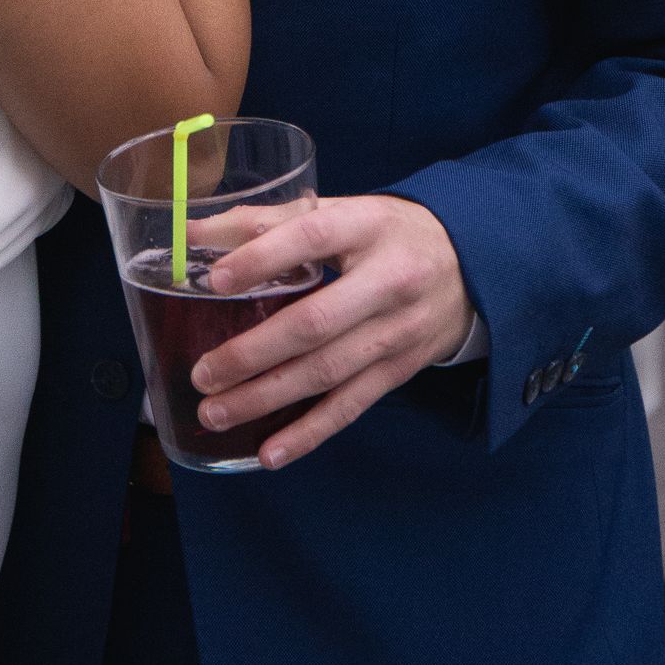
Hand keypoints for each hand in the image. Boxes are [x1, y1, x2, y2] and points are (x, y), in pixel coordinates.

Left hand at [189, 193, 473, 467]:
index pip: (312, 236)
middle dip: (253, 353)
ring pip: (327, 372)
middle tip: (203, 373)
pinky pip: (351, 406)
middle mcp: (388, 280)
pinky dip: (309, 433)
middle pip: (314, 322)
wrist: (472, 264)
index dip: (263, 258)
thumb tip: (192, 232)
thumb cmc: (386, 234)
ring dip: (267, 398)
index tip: (215, 280)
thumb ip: (269, 220)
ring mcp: (397, 331)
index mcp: (367, 226)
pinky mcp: (401, 370)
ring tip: (215, 413)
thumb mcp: (341, 212)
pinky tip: (270, 452)